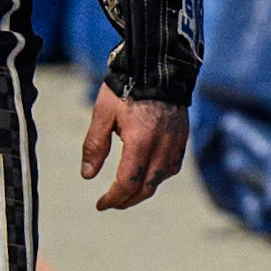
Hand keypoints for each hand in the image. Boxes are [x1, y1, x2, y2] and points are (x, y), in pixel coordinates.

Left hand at [80, 84, 188, 211]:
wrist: (158, 66)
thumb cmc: (125, 87)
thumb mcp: (102, 114)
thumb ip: (95, 146)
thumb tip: (87, 175)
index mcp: (140, 141)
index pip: (128, 183)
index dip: (114, 198)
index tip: (101, 204)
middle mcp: (162, 146)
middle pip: (146, 187)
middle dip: (127, 200)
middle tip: (111, 202)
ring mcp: (175, 143)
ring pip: (161, 179)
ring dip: (143, 189)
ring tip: (127, 190)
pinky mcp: (183, 137)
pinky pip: (172, 166)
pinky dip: (158, 176)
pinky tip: (146, 174)